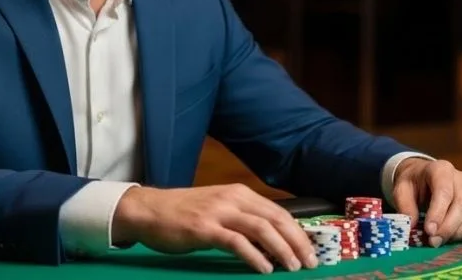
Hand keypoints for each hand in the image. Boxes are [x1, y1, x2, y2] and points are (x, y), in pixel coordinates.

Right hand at [112, 184, 318, 273]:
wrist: (150, 210)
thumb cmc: (185, 213)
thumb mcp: (219, 209)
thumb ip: (243, 219)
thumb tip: (272, 240)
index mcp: (239, 193)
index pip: (278, 211)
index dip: (298, 231)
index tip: (311, 249)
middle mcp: (233, 198)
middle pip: (275, 219)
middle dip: (297, 241)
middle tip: (310, 262)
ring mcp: (218, 212)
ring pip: (260, 228)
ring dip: (281, 249)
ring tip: (293, 266)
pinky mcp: (204, 228)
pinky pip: (236, 242)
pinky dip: (254, 256)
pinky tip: (265, 268)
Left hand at [392, 158, 461, 246]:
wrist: (423, 177)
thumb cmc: (413, 183)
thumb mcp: (401, 190)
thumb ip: (405, 207)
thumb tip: (412, 226)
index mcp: (441, 169)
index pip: (444, 192)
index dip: (438, 213)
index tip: (429, 231)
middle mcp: (461, 179)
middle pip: (461, 205)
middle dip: (448, 227)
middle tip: (433, 241)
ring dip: (457, 233)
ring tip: (439, 241)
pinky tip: (450, 238)